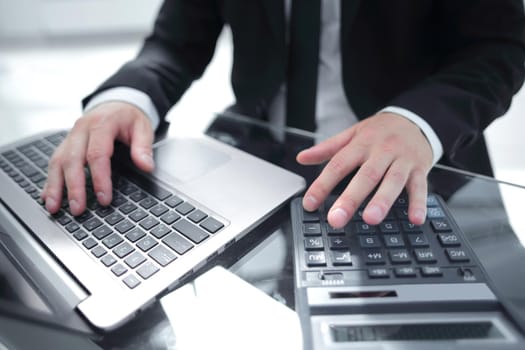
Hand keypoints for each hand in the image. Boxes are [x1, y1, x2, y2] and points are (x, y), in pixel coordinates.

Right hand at [41, 102, 154, 215]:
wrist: (116, 103)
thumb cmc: (128, 117)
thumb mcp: (143, 127)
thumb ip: (143, 147)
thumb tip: (146, 166)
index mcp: (101, 123)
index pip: (97, 154)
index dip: (100, 178)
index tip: (104, 198)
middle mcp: (81, 129)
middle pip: (72, 160)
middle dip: (74, 187)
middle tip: (78, 208)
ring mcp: (71, 137)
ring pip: (58, 161)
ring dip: (55, 186)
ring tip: (54, 207)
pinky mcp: (66, 144)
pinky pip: (54, 162)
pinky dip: (50, 180)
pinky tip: (47, 196)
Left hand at [296, 112, 432, 227]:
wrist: (414, 119)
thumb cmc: (380, 131)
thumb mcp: (352, 134)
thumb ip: (327, 148)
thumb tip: (302, 158)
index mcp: (361, 144)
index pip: (338, 165)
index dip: (322, 185)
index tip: (310, 203)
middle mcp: (382, 151)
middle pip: (366, 175)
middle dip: (351, 198)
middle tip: (337, 218)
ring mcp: (402, 160)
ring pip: (393, 181)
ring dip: (382, 200)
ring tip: (371, 219)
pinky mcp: (420, 168)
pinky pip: (421, 186)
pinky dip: (419, 203)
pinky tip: (415, 218)